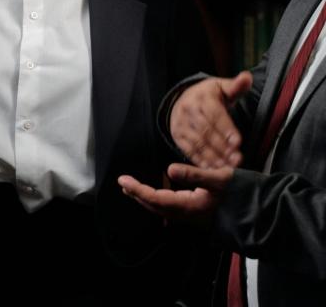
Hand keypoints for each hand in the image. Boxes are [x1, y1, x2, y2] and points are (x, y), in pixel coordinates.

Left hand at [117, 162, 233, 224]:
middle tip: (125, 184)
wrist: (263, 215)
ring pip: (164, 209)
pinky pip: (174, 209)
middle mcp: (188, 215)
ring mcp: (194, 218)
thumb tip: (169, 169)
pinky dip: (162, 201)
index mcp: (189, 206)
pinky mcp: (200, 216)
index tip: (123, 181)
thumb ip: (193, 174)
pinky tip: (163, 193)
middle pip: (156, 207)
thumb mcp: (218, 179)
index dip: (137, 190)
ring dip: (148, 199)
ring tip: (137, 188)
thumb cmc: (242, 195)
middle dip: (138, 195)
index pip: (155, 199)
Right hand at [170, 71, 250, 167]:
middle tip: (237, 159)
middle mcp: (188, 109)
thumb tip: (247, 77)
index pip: (215, 114)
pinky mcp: (177, 135)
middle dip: (222, 147)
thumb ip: (236, 86)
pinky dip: (200, 161)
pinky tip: (212, 169)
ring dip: (212, 157)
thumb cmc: (210, 96)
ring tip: (226, 168)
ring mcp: (181, 123)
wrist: (183, 99)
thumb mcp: (222, 88)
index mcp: (202, 96)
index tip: (238, 142)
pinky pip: (188, 149)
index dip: (226, 129)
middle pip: (206, 131)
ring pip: (197, 142)